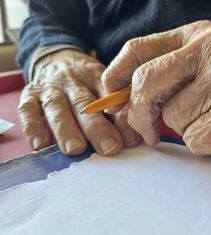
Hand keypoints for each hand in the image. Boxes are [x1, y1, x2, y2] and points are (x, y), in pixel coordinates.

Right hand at [17, 49, 137, 155]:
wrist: (55, 57)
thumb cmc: (85, 79)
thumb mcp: (103, 83)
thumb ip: (116, 105)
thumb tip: (131, 137)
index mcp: (95, 76)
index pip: (110, 97)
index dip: (121, 119)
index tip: (130, 140)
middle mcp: (72, 81)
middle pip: (84, 103)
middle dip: (97, 128)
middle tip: (109, 148)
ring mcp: (49, 87)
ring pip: (57, 106)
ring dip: (66, 129)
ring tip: (75, 148)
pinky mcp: (29, 95)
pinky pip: (28, 110)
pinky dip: (33, 127)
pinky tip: (41, 145)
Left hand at [102, 20, 210, 154]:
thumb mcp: (207, 67)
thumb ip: (170, 77)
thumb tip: (124, 104)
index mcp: (198, 35)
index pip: (138, 49)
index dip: (115, 77)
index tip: (111, 100)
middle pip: (148, 83)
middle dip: (140, 115)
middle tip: (147, 133)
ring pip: (174, 117)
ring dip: (188, 129)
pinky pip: (195, 138)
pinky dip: (205, 142)